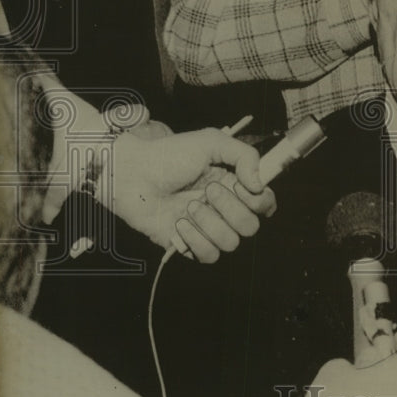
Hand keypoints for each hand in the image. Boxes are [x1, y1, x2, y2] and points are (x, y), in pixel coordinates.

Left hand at [110, 129, 275, 259]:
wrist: (131, 174)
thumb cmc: (168, 154)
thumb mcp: (212, 141)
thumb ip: (245, 155)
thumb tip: (259, 184)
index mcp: (234, 185)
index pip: (265, 203)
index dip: (261, 200)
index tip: (245, 187)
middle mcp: (224, 209)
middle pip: (251, 226)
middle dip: (231, 208)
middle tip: (208, 190)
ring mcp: (207, 228)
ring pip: (231, 243)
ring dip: (211, 223)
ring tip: (189, 205)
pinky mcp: (188, 244)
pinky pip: (208, 255)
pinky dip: (195, 240)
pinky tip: (179, 223)